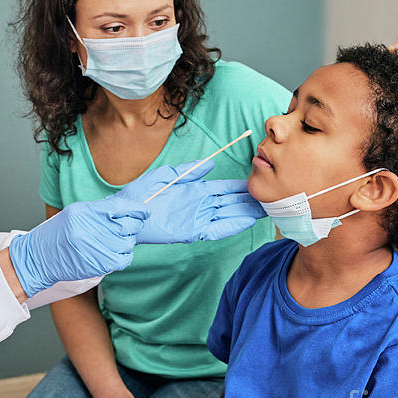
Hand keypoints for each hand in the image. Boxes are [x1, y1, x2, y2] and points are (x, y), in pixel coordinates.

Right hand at [9, 198, 148, 296]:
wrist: (39, 257)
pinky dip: (124, 256)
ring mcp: (95, 247)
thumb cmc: (57, 234)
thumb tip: (125, 208)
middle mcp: (91, 228)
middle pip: (127, 225)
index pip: (121, 207)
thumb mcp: (75, 213)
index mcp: (85, 211)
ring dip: (127, 242)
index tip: (145, 211)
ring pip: (128, 243)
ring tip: (116, 241)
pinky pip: (124, 259)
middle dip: (134, 226)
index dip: (137, 209)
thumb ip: (99, 210)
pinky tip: (115, 253)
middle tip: (131, 227)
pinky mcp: (98, 264)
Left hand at [114, 160, 264, 243]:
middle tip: (272, 197)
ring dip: (246, 213)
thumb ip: (188, 171)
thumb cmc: (140, 194)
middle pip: (230, 202)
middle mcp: (199, 205)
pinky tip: (246, 221)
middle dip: (250, 200)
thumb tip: (210, 164)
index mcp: (194, 191)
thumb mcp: (165, 176)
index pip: (223, 188)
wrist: (125, 214)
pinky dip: (231, 226)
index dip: (240, 186)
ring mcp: (196, 219)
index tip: (258, 182)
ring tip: (266, 209)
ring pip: (227, 216)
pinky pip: (215, 230)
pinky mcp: (191, 232)